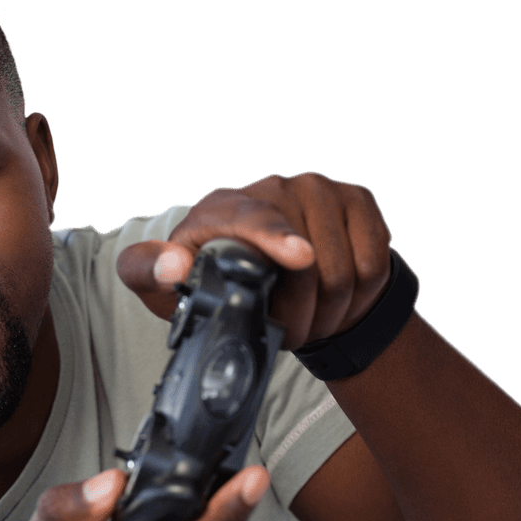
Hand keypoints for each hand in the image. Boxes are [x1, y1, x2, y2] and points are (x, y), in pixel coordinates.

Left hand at [116, 172, 393, 349]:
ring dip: (331, 312)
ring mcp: (320, 189)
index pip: (254, 218)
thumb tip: (171, 266)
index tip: (299, 259)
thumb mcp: (166, 285)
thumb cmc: (217, 280)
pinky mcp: (358, 200)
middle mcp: (274, 187)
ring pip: (345, 269)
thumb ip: (146, 273)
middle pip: (309, 263)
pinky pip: (374, 262)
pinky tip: (338, 298)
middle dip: (301, 315)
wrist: (275, 274)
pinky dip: (361, 295)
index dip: (277, 238)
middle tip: (287, 333)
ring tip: (310, 319)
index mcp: (223, 207)